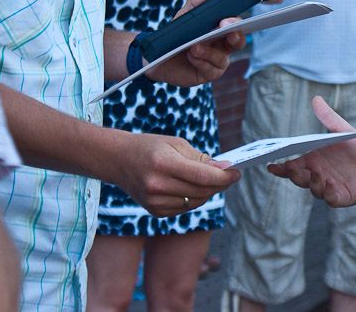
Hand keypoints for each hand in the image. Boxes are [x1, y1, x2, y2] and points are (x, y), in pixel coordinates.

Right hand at [115, 131, 239, 216]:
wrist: (117, 160)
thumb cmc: (150, 147)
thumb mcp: (176, 144)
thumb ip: (200, 158)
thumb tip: (224, 169)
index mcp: (164, 164)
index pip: (203, 176)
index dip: (224, 176)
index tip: (237, 171)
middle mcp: (158, 185)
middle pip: (202, 191)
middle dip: (220, 184)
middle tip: (230, 175)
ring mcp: (154, 202)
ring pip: (195, 202)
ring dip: (209, 192)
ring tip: (213, 179)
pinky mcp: (154, 211)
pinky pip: (185, 208)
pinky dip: (194, 199)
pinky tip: (194, 187)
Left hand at [148, 0, 245, 86]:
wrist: (158, 55)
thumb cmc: (177, 34)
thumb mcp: (184, 16)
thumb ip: (196, 2)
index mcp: (222, 31)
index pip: (237, 26)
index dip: (236, 22)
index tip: (226, 20)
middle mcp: (224, 47)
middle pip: (238, 42)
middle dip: (234, 36)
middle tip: (223, 28)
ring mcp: (217, 62)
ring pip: (222, 58)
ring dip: (209, 51)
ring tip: (194, 46)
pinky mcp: (207, 74)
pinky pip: (210, 70)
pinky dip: (201, 62)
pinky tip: (191, 55)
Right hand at [267, 96, 355, 206]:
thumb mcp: (343, 130)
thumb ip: (329, 118)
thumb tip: (316, 99)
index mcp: (312, 159)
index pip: (291, 165)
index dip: (280, 167)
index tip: (270, 164)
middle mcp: (316, 174)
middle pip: (298, 177)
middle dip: (292, 174)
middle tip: (289, 167)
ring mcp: (326, 187)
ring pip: (311, 188)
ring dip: (310, 181)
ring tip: (315, 173)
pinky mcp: (338, 197)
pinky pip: (329, 198)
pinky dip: (326, 192)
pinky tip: (329, 184)